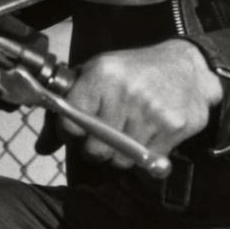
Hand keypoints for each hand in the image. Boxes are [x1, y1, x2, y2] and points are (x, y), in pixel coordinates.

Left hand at [62, 40, 222, 169]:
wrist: (188, 66)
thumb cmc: (132, 73)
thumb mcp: (95, 77)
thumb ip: (66, 111)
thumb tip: (41, 148)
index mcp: (101, 75)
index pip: (70, 123)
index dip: (69, 133)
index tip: (77, 130)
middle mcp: (125, 92)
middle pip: (94, 149)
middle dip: (94, 148)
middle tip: (104, 135)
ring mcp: (150, 111)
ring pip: (120, 160)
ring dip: (119, 155)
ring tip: (127, 134)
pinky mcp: (172, 127)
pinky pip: (146, 162)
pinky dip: (143, 156)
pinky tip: (146, 135)